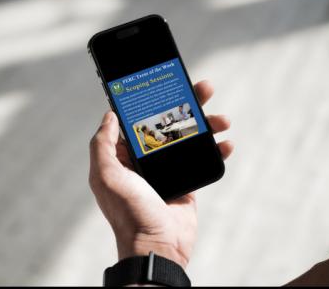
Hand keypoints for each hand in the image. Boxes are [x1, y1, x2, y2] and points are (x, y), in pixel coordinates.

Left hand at [89, 80, 232, 268]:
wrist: (158, 246)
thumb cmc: (129, 212)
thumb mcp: (107, 176)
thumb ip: (103, 144)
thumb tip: (109, 115)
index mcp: (124, 155)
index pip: (138, 119)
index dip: (151, 100)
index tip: (166, 82)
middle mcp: (145, 159)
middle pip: (168, 122)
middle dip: (187, 104)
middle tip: (203, 88)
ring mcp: (167, 169)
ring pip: (188, 137)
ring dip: (206, 124)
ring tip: (222, 119)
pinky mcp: (187, 180)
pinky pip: (202, 158)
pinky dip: (216, 149)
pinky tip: (226, 143)